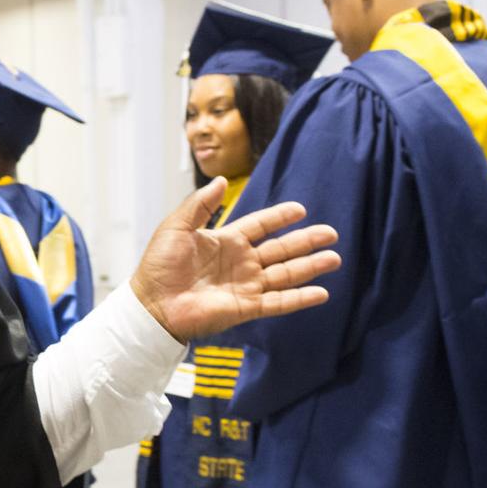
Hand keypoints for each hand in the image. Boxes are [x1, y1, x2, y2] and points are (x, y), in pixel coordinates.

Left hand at [130, 178, 340, 341]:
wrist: (152, 304)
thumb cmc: (158, 266)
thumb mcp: (176, 227)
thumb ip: (200, 205)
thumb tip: (220, 179)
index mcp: (225, 242)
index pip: (259, 226)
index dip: (279, 218)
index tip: (300, 210)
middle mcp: (240, 263)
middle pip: (280, 250)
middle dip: (306, 241)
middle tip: (331, 233)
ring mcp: (245, 286)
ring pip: (285, 274)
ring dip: (310, 266)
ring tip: (334, 258)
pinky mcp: (245, 308)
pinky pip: (279, 302)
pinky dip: (300, 298)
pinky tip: (322, 292)